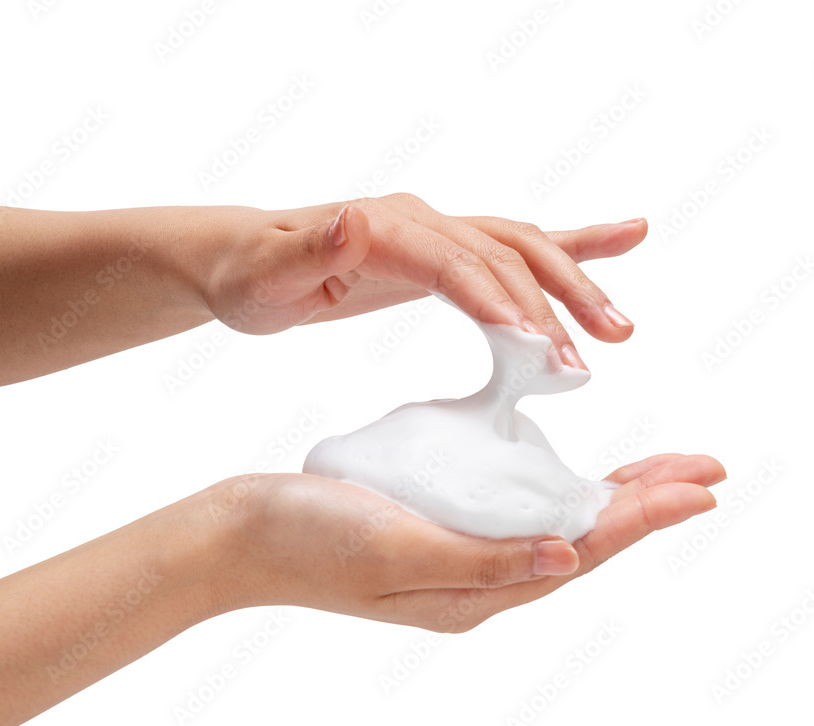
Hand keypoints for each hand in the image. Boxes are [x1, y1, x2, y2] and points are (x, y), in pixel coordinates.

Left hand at [201, 195, 645, 368]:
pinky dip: (573, 241)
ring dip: (574, 285)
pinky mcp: (442, 251)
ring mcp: (437, 232)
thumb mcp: (268, 271)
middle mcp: (421, 222)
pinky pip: (514, 246)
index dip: (496, 299)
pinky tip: (624, 238)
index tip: (534, 344)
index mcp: (385, 227)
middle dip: (550, 305)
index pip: (454, 262)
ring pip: (522, 250)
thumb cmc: (252, 273)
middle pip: (503, 254)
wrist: (244, 259)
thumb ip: (313, 248)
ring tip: (618, 330)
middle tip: (582, 363)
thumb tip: (358, 217)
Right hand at [213, 453, 723, 631]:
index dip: (643, 515)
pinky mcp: (426, 530)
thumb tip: (569, 553)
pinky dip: (545, 488)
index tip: (699, 484)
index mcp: (468, 590)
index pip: (578, 549)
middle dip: (641, 505)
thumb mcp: (391, 547)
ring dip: (602, 496)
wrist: (236, 535)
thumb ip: (479, 557)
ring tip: (648, 471)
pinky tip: (552, 470)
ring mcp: (448, 556)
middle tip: (700, 472)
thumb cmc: (302, 539)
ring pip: (547, 525)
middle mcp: (470, 581)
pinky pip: (506, 513)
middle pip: (577, 539)